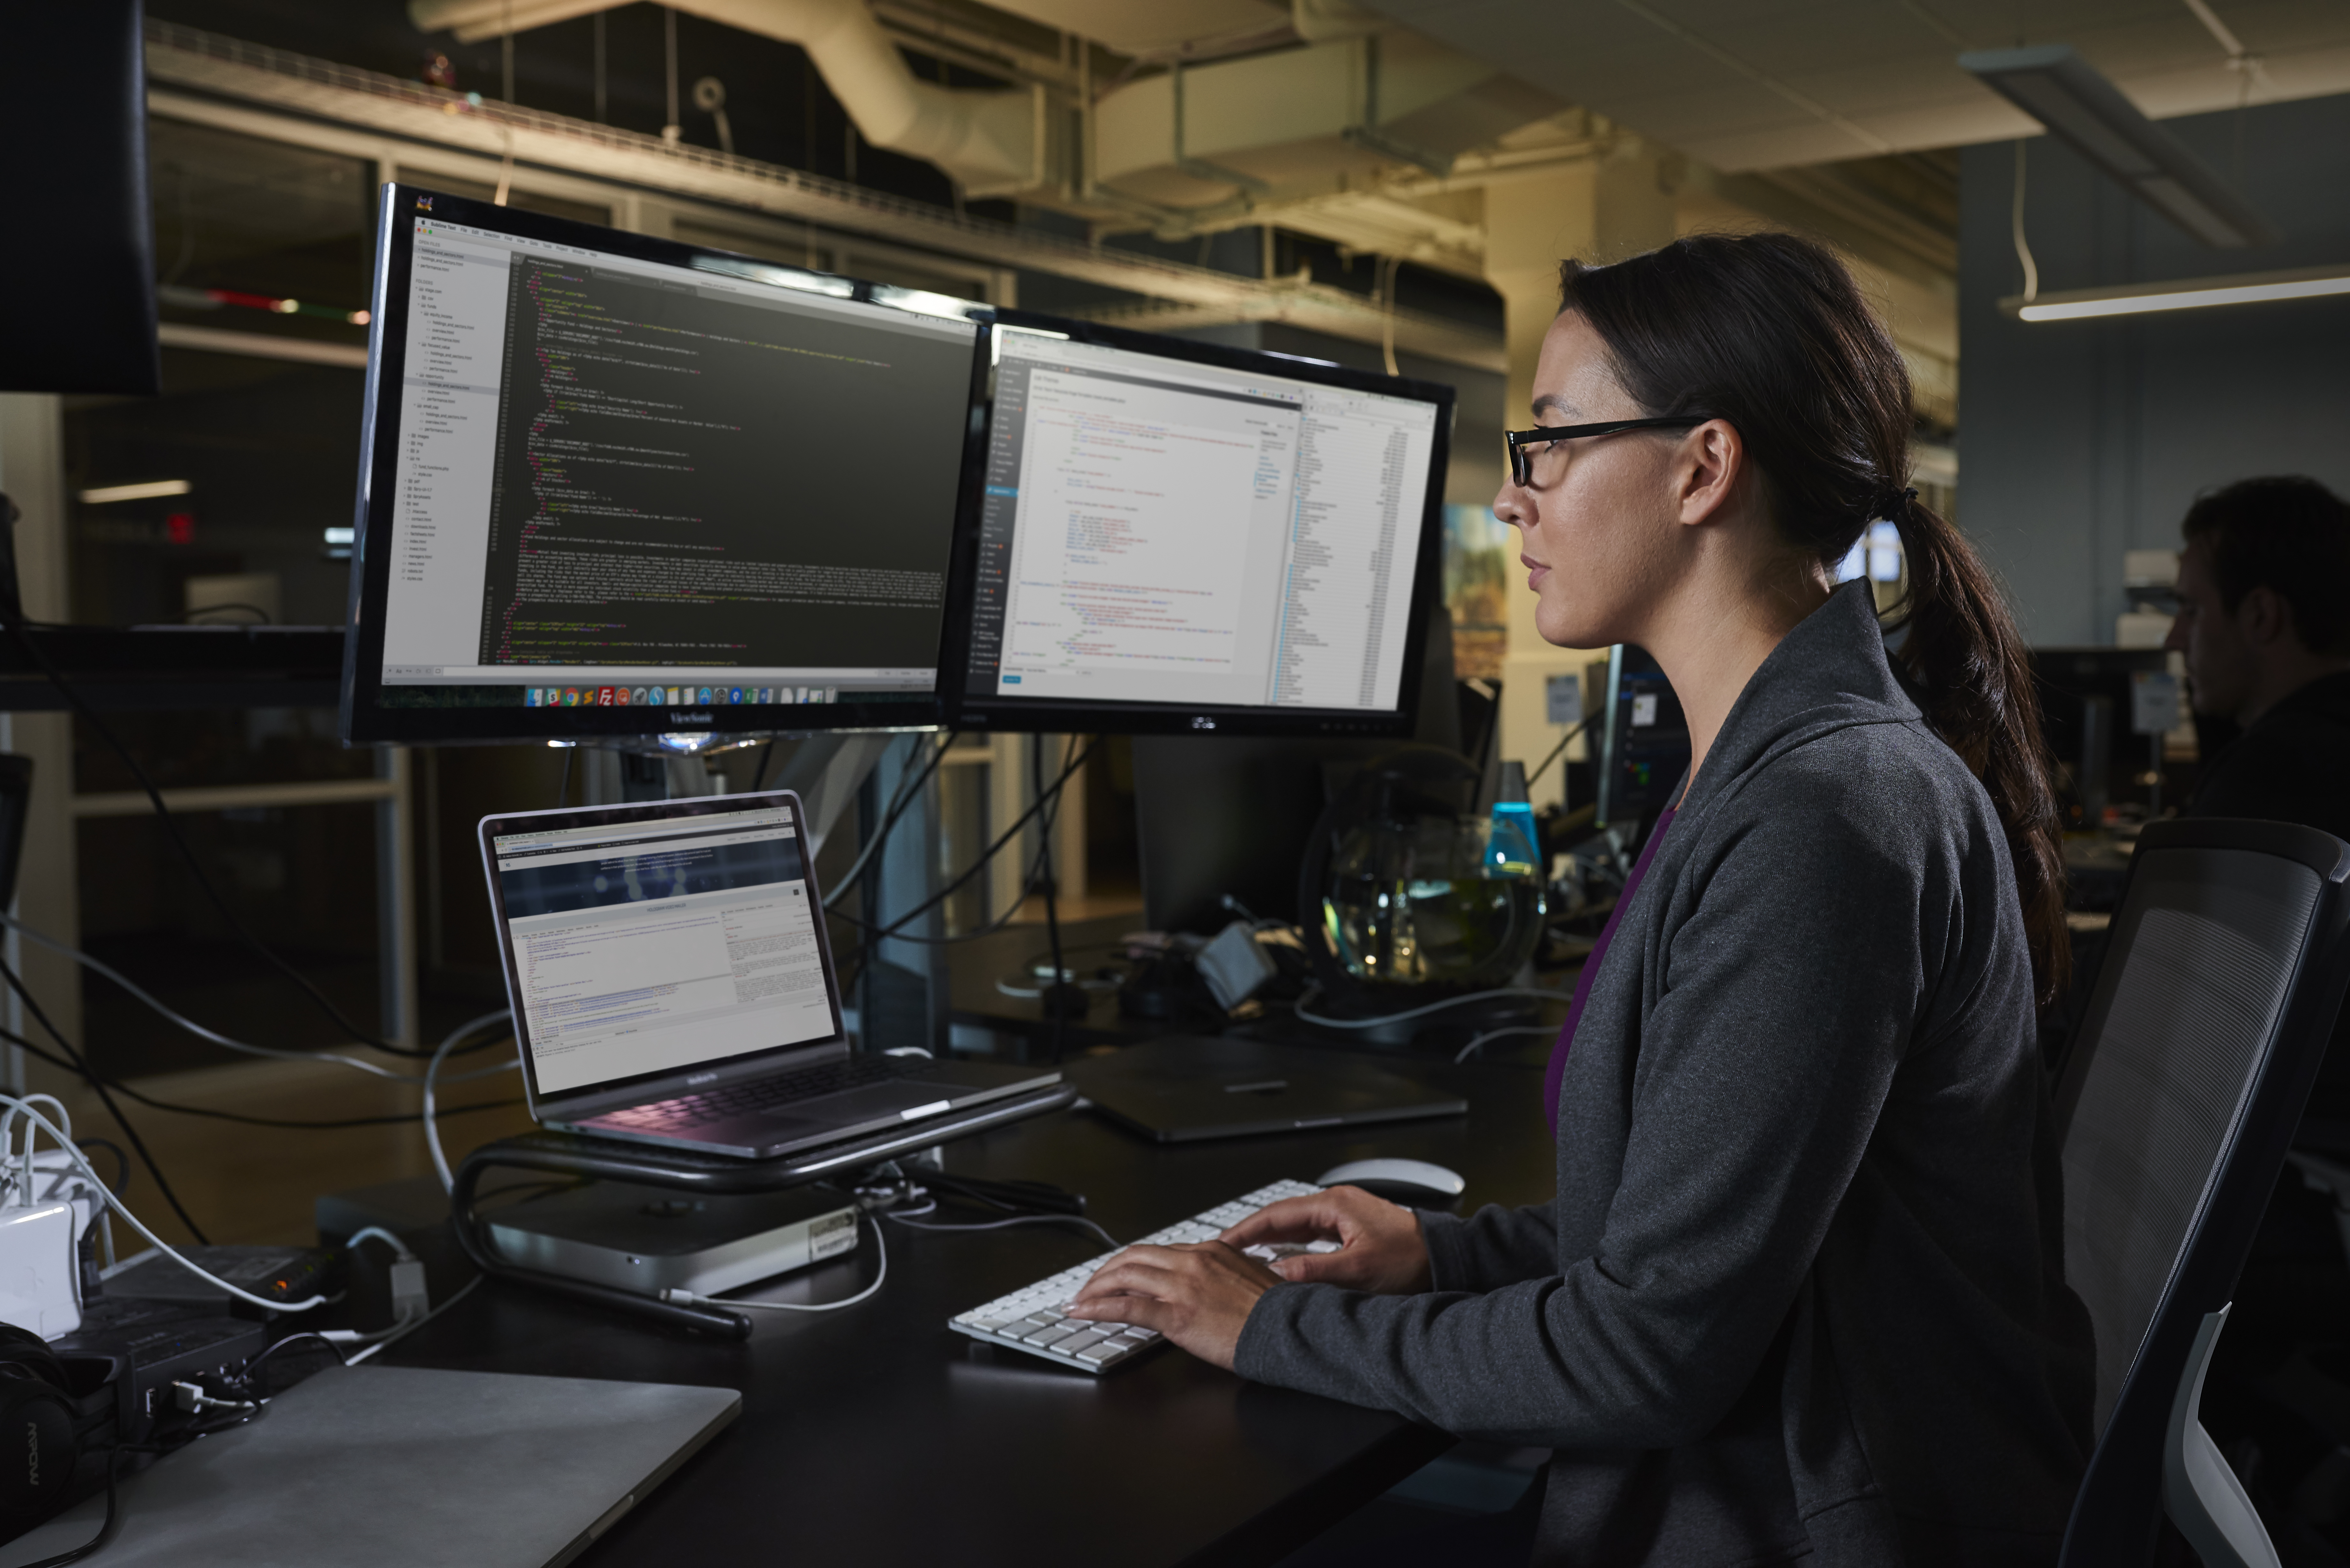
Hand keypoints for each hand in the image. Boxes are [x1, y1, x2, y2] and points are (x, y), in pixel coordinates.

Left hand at [1065, 1242, 1281, 1371]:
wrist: (1288, 1330)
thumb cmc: (1273, 1312)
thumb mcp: (1245, 1279)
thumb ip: (1219, 1274)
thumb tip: (1204, 1283)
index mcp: (1209, 1251)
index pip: (1157, 1251)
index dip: (1131, 1263)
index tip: (1117, 1273)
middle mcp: (1192, 1261)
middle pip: (1134, 1257)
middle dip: (1105, 1271)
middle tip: (1090, 1286)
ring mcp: (1182, 1286)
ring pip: (1124, 1276)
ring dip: (1095, 1288)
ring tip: (1079, 1300)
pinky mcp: (1176, 1314)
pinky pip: (1126, 1306)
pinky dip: (1098, 1307)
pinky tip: (1083, 1311)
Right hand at [1218, 1187, 1432, 1294]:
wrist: (1444, 1258)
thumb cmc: (1410, 1260)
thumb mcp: (1358, 1270)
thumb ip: (1313, 1272)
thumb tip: (1274, 1276)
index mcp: (1334, 1204)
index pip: (1277, 1213)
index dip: (1245, 1229)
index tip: (1222, 1242)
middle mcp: (1336, 1205)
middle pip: (1282, 1217)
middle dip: (1252, 1234)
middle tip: (1224, 1251)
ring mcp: (1344, 1216)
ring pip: (1296, 1227)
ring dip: (1270, 1241)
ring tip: (1243, 1257)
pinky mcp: (1351, 1230)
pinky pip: (1310, 1234)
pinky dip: (1290, 1246)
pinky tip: (1279, 1260)